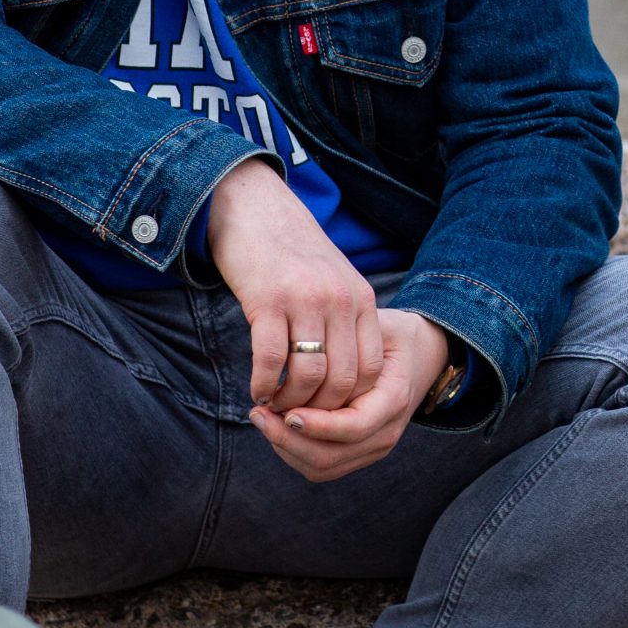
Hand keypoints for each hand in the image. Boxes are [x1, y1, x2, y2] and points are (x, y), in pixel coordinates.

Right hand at [210, 160, 386, 414]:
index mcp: (362, 300)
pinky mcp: (267, 301)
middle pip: (343, 381)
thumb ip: (346, 322)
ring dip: (290, 403)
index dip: (350, 402)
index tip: (327, 411)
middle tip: (298, 418)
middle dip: (320, 410)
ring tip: (275, 407)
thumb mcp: (335, 282)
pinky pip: (270, 360)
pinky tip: (257, 392)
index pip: (371, 370)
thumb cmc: (294, 254)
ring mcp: (305, 300)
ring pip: (308, 376)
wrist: (256, 210)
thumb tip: (346, 381)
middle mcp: (340, 301)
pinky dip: (263, 385)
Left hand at [252, 310, 449, 482]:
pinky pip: (320, 467)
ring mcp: (373, 448)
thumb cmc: (392, 336)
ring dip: (285, 448)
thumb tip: (307, 350)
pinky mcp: (359, 454)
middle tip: (258, 413)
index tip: (285, 409)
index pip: (352, 426)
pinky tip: (276, 425)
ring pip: (322, 468)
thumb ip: (351, 340)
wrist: (420, 356)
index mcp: (393, 400)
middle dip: (288, 440)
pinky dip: (293, 452)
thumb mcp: (380, 326)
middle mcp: (386, 432)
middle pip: (330, 457)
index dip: (316, 424)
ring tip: (261, 418)